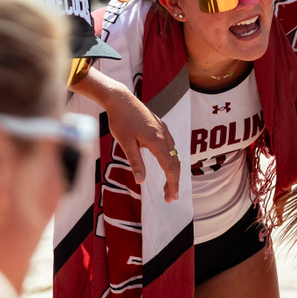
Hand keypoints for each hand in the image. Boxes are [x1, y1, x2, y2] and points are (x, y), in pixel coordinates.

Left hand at [72, 68, 179, 201]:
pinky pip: (171, 146)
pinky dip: (171, 160)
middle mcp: (165, 136)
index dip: (172, 184)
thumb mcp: (125, 144)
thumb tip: (141, 181)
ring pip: (175, 155)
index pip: (170, 167)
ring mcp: (164, 130)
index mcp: (157, 141)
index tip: (172, 198)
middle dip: (174, 181)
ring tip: (167, 186)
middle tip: (170, 197)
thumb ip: (135, 162)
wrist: (120, 99)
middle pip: (175, 163)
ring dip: (173, 171)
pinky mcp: (161, 127)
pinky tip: (165, 165)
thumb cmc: (120, 121)